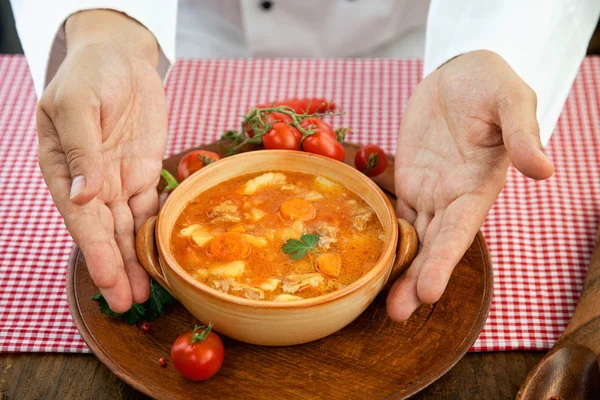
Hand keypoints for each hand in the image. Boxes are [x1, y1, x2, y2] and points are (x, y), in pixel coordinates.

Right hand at [36, 10, 167, 311]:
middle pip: (106, 232)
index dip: (96, 252)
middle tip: (130, 304)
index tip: (109, 281)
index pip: (80, 219)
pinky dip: (156, 232)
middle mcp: (91, 182)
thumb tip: (84, 195)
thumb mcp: (77, 105)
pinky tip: (163, 256)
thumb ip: (81, 150)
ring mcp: (119, 180)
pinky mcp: (145, 173)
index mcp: (64, 169)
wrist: (121, 59)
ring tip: (147, 292)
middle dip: (117, 269)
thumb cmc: (89, 75)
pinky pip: (151, 208)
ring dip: (136, 260)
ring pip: (129, 228)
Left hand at [387, 50, 553, 320]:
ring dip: (397, 268)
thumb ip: (523, 133)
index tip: (430, 293)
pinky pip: (393, 213)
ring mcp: (429, 191)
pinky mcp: (408, 180)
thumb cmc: (491, 83)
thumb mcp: (512, 99)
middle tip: (397, 314)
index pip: (460, 231)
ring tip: (379, 302)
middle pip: (433, 244)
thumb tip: (544, 170)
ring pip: (412, 236)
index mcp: (478, 186)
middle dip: (417, 279)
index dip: (444, 261)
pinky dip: (383, 236)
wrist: (460, 74)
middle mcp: (452, 197)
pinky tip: (369, 260)